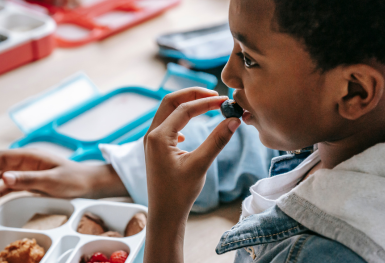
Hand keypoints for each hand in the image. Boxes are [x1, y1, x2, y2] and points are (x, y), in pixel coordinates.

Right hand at [0, 149, 127, 204]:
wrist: (89, 184)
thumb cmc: (74, 179)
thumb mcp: (51, 181)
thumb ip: (27, 179)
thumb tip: (4, 177)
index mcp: (31, 155)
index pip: (1, 157)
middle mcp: (26, 161)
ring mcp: (27, 172)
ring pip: (2, 175)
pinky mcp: (30, 182)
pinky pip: (10, 185)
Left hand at [143, 87, 240, 262]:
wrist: (164, 214)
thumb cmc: (179, 193)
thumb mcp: (200, 165)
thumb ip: (217, 140)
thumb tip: (234, 120)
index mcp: (159, 137)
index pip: (184, 108)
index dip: (206, 102)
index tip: (225, 100)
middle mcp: (151, 135)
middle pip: (170, 101)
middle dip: (192, 95)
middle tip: (214, 95)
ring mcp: (151, 141)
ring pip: (167, 111)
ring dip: (186, 105)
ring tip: (207, 105)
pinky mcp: (155, 148)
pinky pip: (166, 124)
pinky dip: (180, 118)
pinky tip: (189, 132)